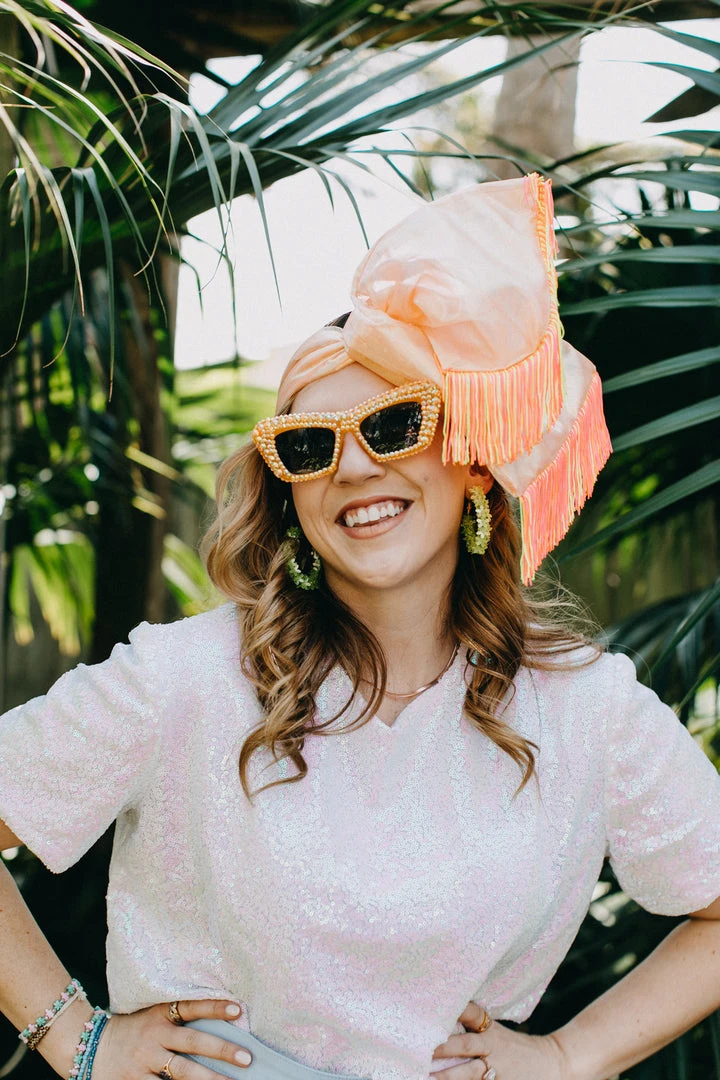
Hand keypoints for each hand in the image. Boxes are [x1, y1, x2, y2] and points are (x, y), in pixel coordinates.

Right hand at [92, 999, 252, 1078]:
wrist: (88, 1045)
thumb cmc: (132, 1030)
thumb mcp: (151, 1017)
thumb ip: (178, 1019)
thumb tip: (221, 1023)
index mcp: (159, 1015)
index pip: (191, 1007)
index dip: (214, 1007)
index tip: (238, 1009)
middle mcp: (154, 1036)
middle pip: (193, 1043)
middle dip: (221, 1050)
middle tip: (247, 1058)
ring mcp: (144, 1061)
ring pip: (182, 1073)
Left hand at [431, 1002, 571, 1079]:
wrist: (552, 1062)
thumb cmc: (515, 1047)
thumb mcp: (497, 1031)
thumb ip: (473, 1026)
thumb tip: (442, 1014)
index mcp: (490, 1030)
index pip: (471, 1014)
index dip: (454, 1011)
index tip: (433, 1010)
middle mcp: (492, 1048)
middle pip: (464, 1045)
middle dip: (443, 1047)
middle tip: (421, 1048)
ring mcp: (497, 1071)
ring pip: (468, 1074)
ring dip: (448, 1075)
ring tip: (427, 1076)